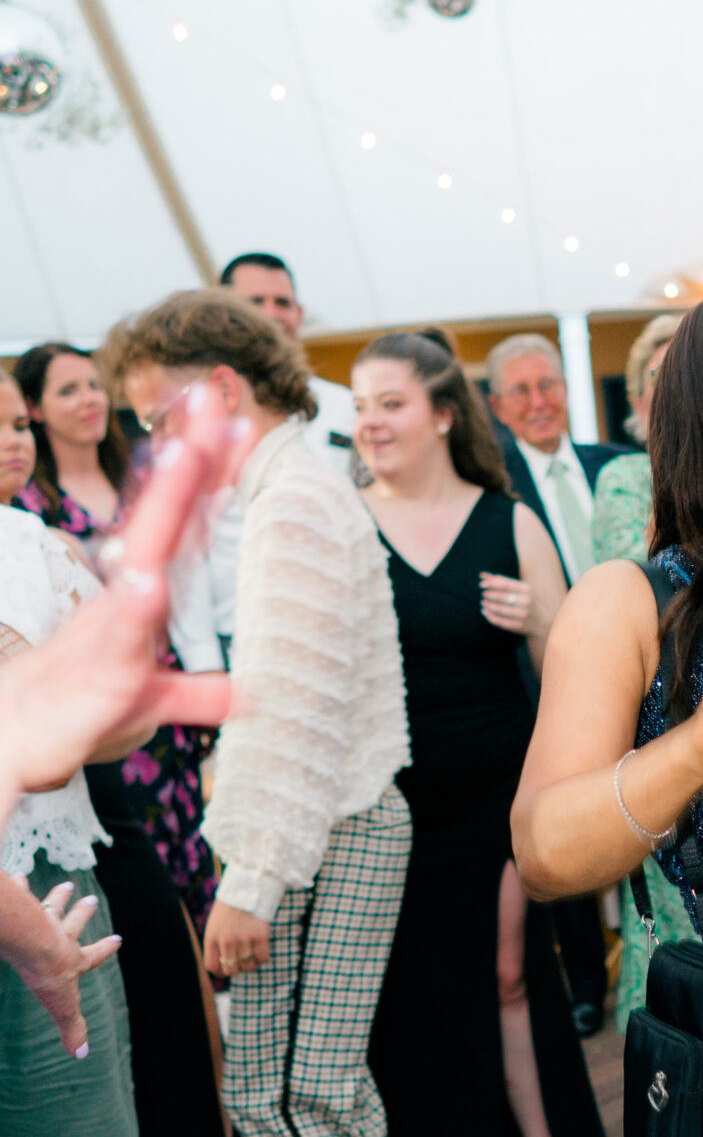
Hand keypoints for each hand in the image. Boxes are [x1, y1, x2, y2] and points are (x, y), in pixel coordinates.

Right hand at [0, 387, 248, 799]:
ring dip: (165, 507)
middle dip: (193, 458)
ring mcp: (112, 625)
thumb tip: (244, 694)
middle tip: (215, 398)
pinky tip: (146, 582)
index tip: (239, 423)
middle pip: (168, 517)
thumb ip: (195, 693)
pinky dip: (132, 606)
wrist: (13, 738)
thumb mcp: (148, 701)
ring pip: (143, 556)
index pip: (185, 526)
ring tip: (189, 456)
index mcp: (142, 593)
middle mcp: (126, 595)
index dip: (212, 476)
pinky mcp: (97, 666)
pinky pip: (117, 632)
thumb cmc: (76, 708)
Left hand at [6, 878, 121, 1056]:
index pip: (92, 955)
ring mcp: (40, 921)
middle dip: (82, 913)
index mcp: (71, 959)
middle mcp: (59, 936)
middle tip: (89, 899)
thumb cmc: (48, 974)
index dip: (105, 950)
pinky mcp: (20, 910)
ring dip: (57, 898)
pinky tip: (18, 876)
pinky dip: (18, 886)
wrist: (30, 945)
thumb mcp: (63, 1007)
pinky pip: (19, 894)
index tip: (118, 940)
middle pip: (73, 923)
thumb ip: (71, 1028)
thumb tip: (82, 1055)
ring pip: (50, 907)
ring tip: (65, 885)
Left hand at [205, 900, 270, 978]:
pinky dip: (262, 957)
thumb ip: (217, 942)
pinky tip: (261, 948)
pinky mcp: (260, 935)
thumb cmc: (230, 906)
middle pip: (230, 969)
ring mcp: (243, 938)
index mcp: (211, 936)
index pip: (211, 966)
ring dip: (250, 963)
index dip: (219, 971)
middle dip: (236, 968)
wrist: (247, 887)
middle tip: (240, 961)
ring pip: (248, 965)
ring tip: (251, 953)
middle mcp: (226, 940)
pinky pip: (263, 957)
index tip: (225, 969)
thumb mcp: (215, 923)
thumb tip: (224, 963)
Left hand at [479, 572, 532, 634]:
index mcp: (526, 589)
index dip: (491, 583)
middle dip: (489, 595)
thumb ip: (501, 581)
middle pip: (501, 597)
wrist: (543, 620)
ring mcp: (523, 614)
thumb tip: (482, 575)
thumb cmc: (526, 600)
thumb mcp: (519, 588)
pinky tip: (485, 612)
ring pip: (499, 610)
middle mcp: (526, 601)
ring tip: (483, 603)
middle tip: (483, 594)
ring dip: (488, 606)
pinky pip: (500, 621)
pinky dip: (490, 616)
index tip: (481, 584)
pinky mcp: (519, 626)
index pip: (505, 584)